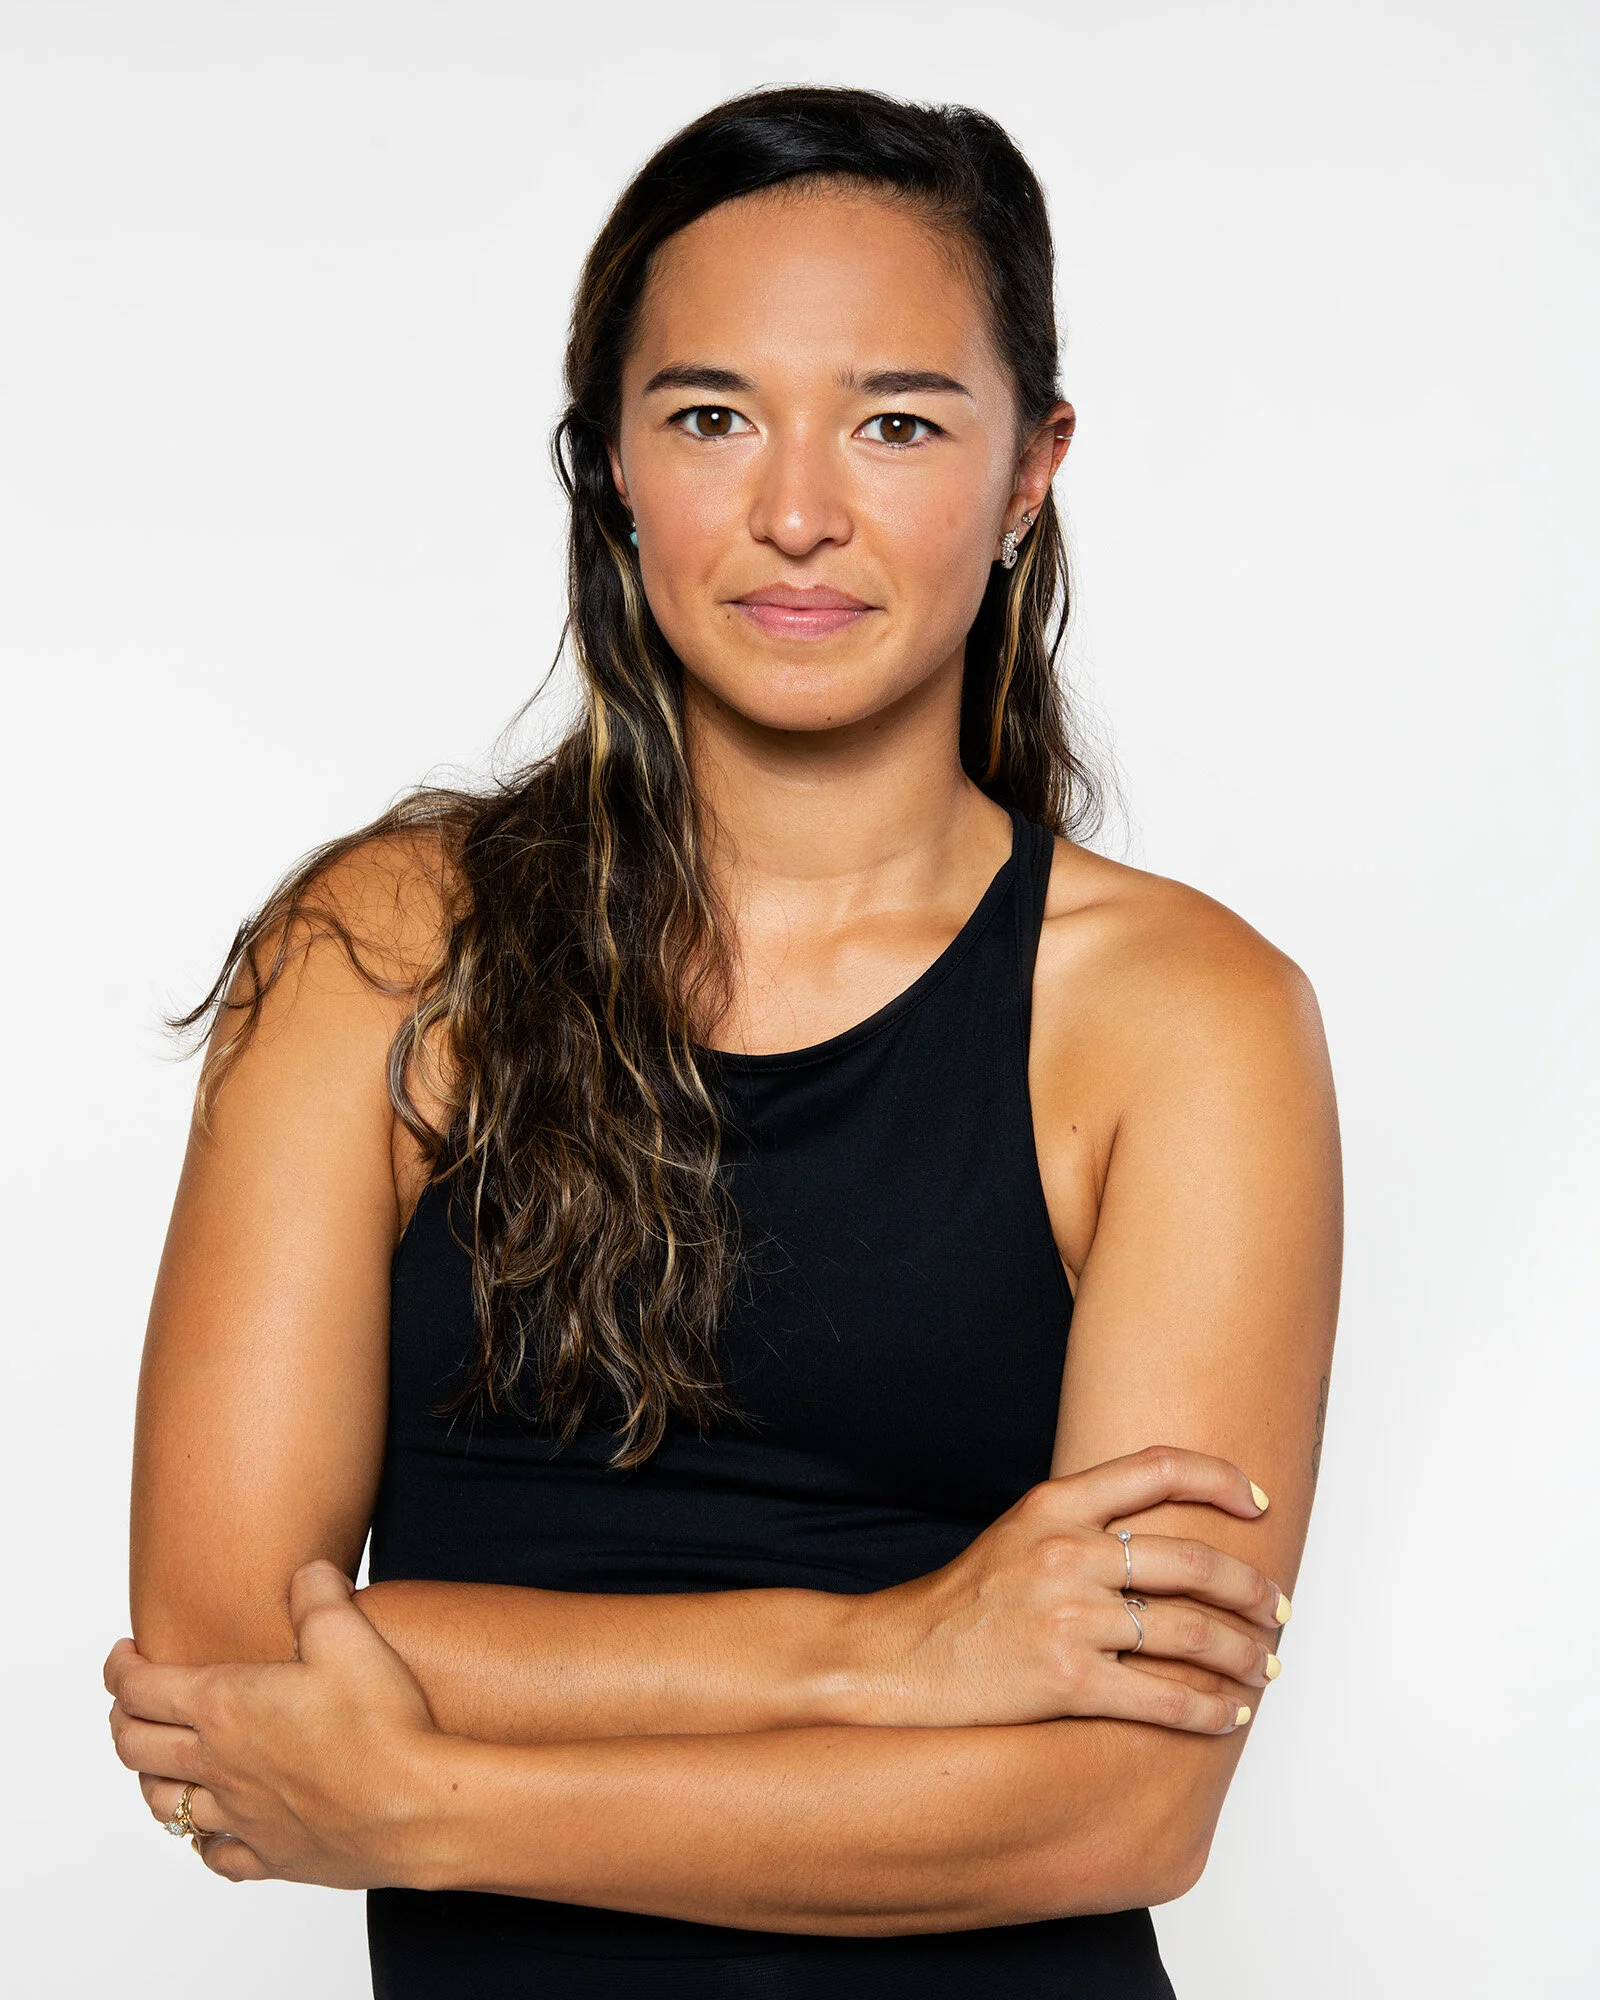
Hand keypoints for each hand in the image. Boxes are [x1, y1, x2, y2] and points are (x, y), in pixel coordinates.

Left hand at [106, 1560, 443, 1886]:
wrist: (414, 1806)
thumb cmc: (380, 1723)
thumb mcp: (349, 1633)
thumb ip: (318, 1594)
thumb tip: (307, 1574)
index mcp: (225, 1707)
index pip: (141, 1688)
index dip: (121, 1668)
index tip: (123, 1655)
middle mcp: (218, 1766)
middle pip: (136, 1748)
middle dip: (123, 1720)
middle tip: (131, 1703)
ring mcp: (240, 1817)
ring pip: (163, 1806)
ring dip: (150, 1779)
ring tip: (160, 1763)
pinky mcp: (270, 1856)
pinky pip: (216, 1856)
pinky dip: (203, 1841)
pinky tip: (213, 1831)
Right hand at [851, 1446, 1288, 1733]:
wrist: (899, 1660)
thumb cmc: (964, 1603)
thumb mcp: (1018, 1533)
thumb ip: (1084, 1523)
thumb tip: (1168, 1536)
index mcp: (1055, 1504)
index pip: (1159, 1466)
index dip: (1222, 1478)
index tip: (1259, 1503)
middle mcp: (1066, 1552)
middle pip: (1194, 1561)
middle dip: (1253, 1590)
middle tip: (1279, 1611)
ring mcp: (1067, 1617)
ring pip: (1191, 1633)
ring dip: (1244, 1654)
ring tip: (1264, 1667)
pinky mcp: (1067, 1681)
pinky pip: (1164, 1697)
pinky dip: (1210, 1710)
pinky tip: (1228, 1715)